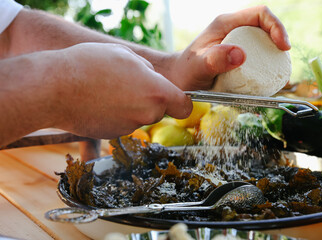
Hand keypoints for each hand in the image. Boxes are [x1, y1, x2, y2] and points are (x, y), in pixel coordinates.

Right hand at [52, 43, 191, 138]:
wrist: (55, 89)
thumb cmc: (90, 65)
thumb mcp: (126, 55)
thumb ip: (148, 71)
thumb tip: (153, 80)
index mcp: (157, 93)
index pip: (184, 107)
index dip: (181, 103)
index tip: (176, 100)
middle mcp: (147, 114)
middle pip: (158, 110)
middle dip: (149, 99)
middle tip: (128, 84)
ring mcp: (129, 127)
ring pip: (138, 116)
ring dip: (130, 105)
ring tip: (107, 90)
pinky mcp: (112, 135)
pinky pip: (122, 122)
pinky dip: (115, 114)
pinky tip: (99, 102)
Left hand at [170, 5, 290, 90]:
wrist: (180, 79)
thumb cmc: (186, 71)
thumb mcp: (198, 66)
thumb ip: (215, 60)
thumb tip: (240, 54)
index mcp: (226, 24)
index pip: (260, 14)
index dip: (277, 27)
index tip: (282, 47)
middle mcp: (234, 30)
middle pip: (266, 28)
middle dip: (279, 43)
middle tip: (283, 65)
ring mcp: (237, 43)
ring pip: (264, 43)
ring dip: (274, 57)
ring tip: (278, 75)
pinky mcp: (238, 56)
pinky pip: (258, 56)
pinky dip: (266, 67)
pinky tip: (268, 80)